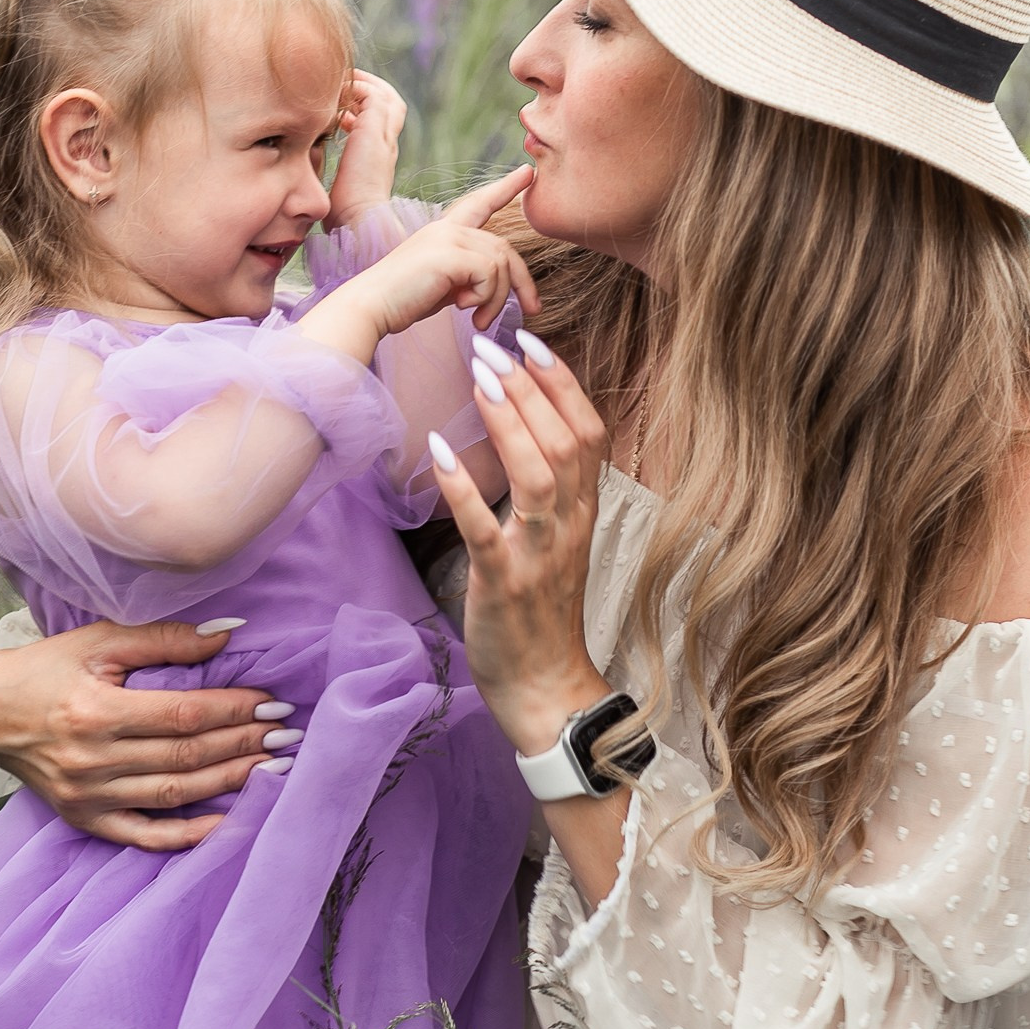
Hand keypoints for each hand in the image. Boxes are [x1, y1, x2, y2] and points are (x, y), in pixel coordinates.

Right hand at [0, 618, 295, 850]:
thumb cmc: (51, 668)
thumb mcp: (101, 640)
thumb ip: (164, 638)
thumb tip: (226, 636)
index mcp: (96, 711)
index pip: (183, 715)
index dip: (234, 709)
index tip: (274, 703)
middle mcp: (91, 759)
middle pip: (185, 755)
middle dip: (244, 744)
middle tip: (289, 734)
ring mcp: (88, 796)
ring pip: (174, 793)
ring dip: (230, 782)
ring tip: (275, 768)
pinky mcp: (85, 819)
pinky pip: (143, 835)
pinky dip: (186, 836)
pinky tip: (228, 825)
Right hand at [301, 166, 538, 360]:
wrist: (370, 307)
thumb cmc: (402, 301)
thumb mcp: (443, 284)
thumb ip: (468, 275)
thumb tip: (496, 284)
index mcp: (443, 231)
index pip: (479, 203)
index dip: (505, 188)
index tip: (527, 172)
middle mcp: (446, 228)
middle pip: (503, 248)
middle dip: (521, 282)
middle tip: (532, 309)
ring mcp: (447, 237)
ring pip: (500, 264)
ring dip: (497, 298)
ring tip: (480, 321)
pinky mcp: (448, 253)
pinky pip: (490, 274)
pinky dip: (485, 297)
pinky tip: (463, 308)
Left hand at [328, 72, 405, 229]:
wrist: (358, 221)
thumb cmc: (346, 214)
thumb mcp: (343, 186)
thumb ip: (338, 172)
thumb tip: (318, 166)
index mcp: (381, 157)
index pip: (382, 123)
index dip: (364, 111)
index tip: (341, 113)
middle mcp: (387, 144)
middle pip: (391, 103)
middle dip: (369, 90)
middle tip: (345, 87)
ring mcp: (384, 136)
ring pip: (385, 95)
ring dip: (363, 85)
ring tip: (340, 82)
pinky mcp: (374, 130)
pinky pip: (373, 95)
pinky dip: (358, 88)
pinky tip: (337, 93)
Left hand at [423, 327, 610, 756]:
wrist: (546, 688)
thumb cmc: (543, 611)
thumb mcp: (560, 541)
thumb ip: (551, 491)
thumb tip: (527, 432)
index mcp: (584, 511)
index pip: (590, 431)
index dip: (564, 383)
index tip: (533, 341)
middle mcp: (570, 525)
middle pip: (565, 441)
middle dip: (531, 387)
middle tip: (493, 345)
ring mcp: (540, 554)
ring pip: (538, 475)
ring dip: (509, 422)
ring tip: (480, 379)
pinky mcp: (504, 583)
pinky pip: (486, 529)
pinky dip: (464, 488)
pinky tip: (439, 451)